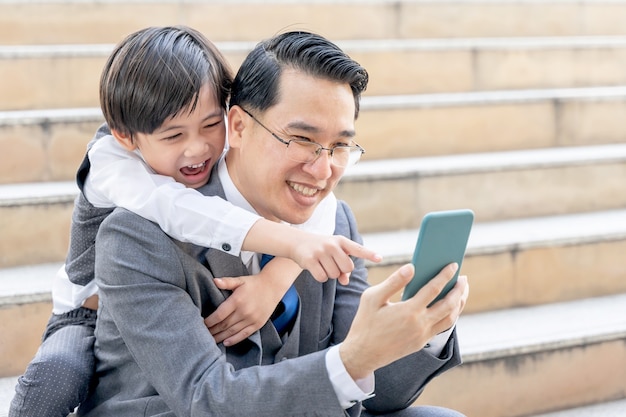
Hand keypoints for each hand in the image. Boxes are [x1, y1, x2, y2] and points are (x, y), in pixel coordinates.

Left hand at [204, 273, 287, 345]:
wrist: (273, 287)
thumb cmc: (254, 283)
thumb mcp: (240, 280)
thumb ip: (227, 282)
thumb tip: (214, 281)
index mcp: (238, 300)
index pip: (220, 315)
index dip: (210, 321)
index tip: (202, 324)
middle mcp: (244, 311)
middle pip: (224, 325)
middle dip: (212, 331)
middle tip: (202, 334)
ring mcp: (251, 319)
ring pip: (232, 331)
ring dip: (220, 337)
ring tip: (210, 340)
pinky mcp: (258, 324)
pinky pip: (244, 335)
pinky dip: (234, 340)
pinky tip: (226, 342)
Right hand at [289, 234, 381, 284]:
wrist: (297, 241)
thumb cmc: (322, 249)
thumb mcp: (335, 253)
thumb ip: (344, 267)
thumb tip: (345, 281)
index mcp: (342, 241)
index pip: (358, 249)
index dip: (369, 254)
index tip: (380, 258)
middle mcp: (332, 244)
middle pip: (347, 268)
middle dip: (341, 270)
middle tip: (332, 264)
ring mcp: (320, 251)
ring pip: (334, 274)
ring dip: (330, 274)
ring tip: (322, 264)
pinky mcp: (309, 259)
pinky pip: (322, 277)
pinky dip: (320, 277)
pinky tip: (315, 268)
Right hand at [340, 262, 468, 379]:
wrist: (363, 354)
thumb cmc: (365, 322)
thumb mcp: (372, 298)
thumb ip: (393, 281)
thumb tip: (411, 267)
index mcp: (408, 311)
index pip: (434, 289)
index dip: (445, 276)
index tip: (453, 265)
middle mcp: (420, 324)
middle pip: (449, 305)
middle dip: (459, 290)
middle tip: (464, 279)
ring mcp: (422, 335)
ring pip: (450, 319)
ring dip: (459, 304)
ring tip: (461, 292)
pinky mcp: (421, 342)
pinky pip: (442, 327)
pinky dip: (450, 315)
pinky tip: (449, 307)